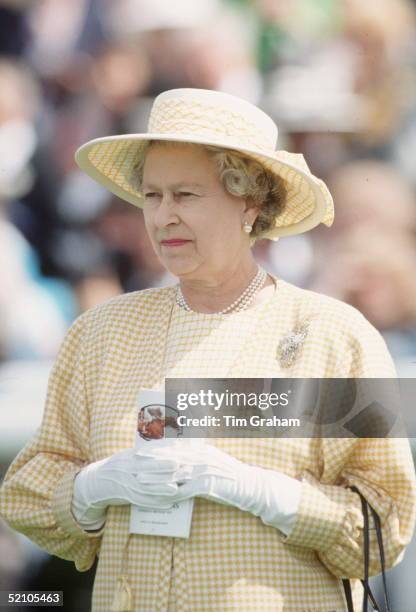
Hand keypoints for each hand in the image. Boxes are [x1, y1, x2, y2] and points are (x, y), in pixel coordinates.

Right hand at [71, 448, 184, 529]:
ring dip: (162, 491)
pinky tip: (169, 504)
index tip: (176, 461)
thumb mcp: (127, 455)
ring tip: (176, 489)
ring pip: (146, 491)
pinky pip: (144, 503)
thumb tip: (168, 447)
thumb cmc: (117, 465)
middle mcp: (126, 474)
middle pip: (148, 476)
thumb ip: (146, 453)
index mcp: (127, 460)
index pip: (146, 461)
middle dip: (165, 475)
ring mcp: (126, 488)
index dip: (161, 462)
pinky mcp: (128, 499)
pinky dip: (156, 504)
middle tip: (182, 473)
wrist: (96, 483)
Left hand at [141, 442, 301, 535]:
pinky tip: (159, 499)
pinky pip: (186, 490)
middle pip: (171, 458)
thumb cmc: (229, 476)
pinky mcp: (208, 485)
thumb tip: (178, 459)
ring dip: (156, 478)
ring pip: (175, 474)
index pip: (175, 447)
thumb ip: (196, 458)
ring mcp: (205, 470)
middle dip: (151, 460)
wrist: (250, 486)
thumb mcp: (212, 461)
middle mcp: (201, 457)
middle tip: (133, 460)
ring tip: (140, 480)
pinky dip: (172, 495)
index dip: (156, 449)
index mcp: (201, 450)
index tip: (140, 449)